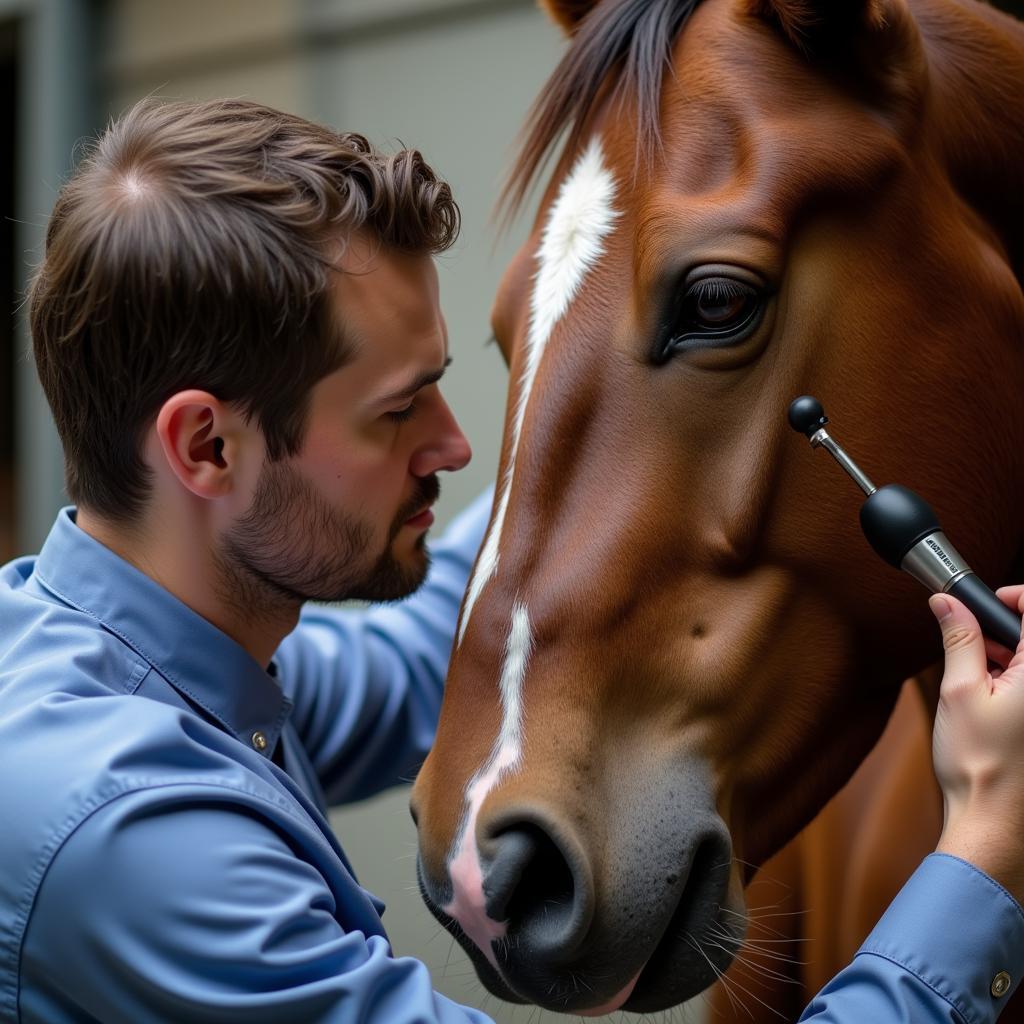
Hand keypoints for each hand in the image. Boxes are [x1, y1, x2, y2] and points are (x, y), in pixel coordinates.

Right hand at [931, 585, 1023, 902]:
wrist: (994, 822)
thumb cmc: (980, 763)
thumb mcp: (959, 690)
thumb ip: (958, 637)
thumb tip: (947, 602)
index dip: (1010, 597)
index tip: (981, 602)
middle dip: (1000, 633)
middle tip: (968, 650)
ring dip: (1005, 659)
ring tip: (975, 685)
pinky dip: (1011, 684)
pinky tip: (988, 705)